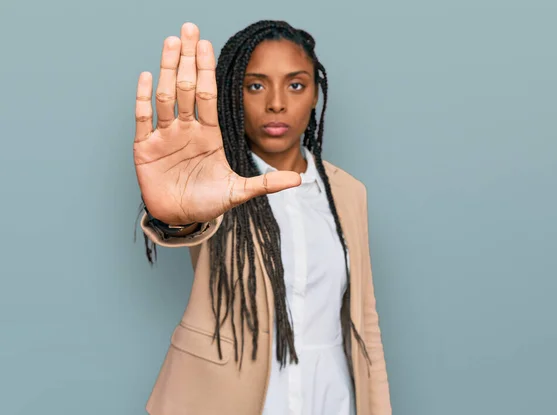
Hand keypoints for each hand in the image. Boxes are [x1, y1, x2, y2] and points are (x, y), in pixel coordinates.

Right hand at [133, 22, 300, 224]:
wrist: (180, 218)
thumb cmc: (207, 202)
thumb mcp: (239, 191)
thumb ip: (265, 183)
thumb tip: (298, 179)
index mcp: (208, 134)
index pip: (208, 96)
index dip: (207, 71)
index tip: (207, 45)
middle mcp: (187, 129)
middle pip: (187, 87)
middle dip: (188, 59)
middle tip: (188, 29)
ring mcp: (165, 136)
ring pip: (166, 96)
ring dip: (168, 69)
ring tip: (171, 42)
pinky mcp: (146, 148)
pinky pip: (144, 119)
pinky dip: (145, 98)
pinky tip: (147, 76)